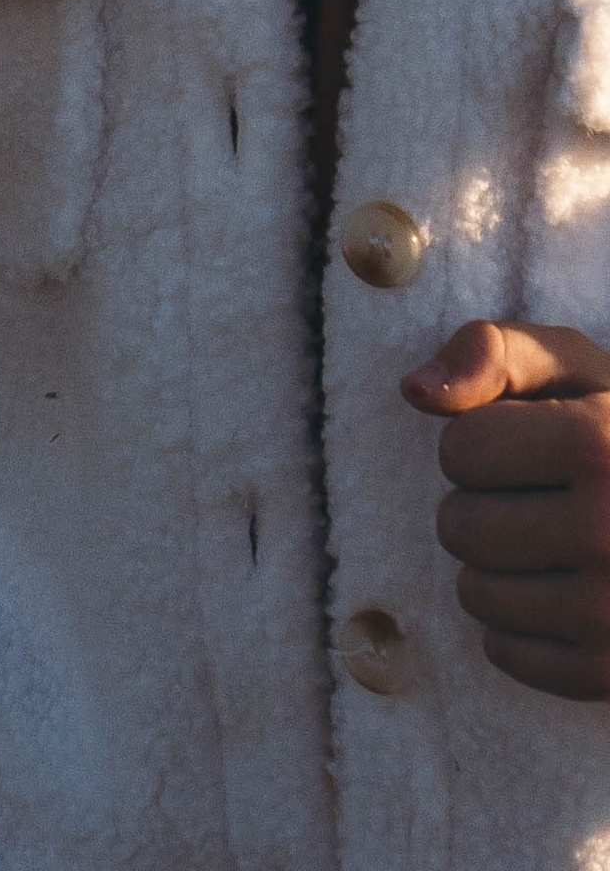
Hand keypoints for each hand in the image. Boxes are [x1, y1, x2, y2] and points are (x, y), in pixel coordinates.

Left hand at [406, 320, 609, 697]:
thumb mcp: (579, 369)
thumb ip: (493, 352)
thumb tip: (414, 390)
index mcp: (600, 447)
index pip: (460, 450)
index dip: (485, 442)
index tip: (532, 446)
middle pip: (459, 526)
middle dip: (485, 505)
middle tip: (543, 500)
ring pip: (474, 593)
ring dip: (496, 566)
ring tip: (553, 545)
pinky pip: (504, 652)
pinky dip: (518, 626)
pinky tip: (564, 594)